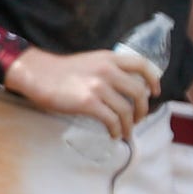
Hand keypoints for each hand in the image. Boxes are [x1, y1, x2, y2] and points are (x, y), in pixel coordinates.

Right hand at [4, 46, 161, 138]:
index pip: (142, 65)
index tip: (154, 93)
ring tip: (125, 132)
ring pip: (126, 110)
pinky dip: (116, 130)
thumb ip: (109, 70)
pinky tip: (113, 134)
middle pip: (139, 92)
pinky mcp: (88, 102)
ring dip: (129, 125)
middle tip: (138, 119)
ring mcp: (98, 87)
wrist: (38, 74)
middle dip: (143, 110)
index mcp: (110, 58)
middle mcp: (107, 70)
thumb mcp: (91, 62)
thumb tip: (126, 89)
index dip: (153, 80)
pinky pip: (111, 120)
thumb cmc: (62, 71)